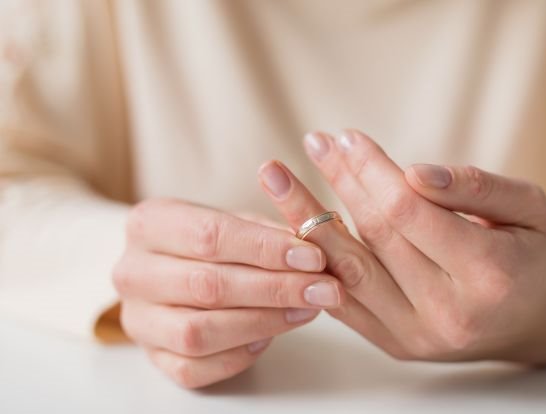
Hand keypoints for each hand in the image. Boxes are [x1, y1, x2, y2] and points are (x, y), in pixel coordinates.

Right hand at [112, 198, 344, 387]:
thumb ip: (268, 232)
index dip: (267, 249)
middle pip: (207, 285)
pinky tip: (269, 336)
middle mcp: (132, 271)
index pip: (210, 235)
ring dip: (262, 323)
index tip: (314, 257)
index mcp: (149, 223)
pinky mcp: (151, 356)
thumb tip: (313, 252)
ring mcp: (137, 319)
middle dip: (276, 289)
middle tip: (323, 289)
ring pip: (198, 332)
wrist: (169, 268)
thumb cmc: (210, 241)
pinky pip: (193, 368)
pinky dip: (238, 355)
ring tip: (305, 310)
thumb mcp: (235, 221)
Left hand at [258, 130, 545, 362]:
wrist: (532, 316)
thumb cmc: (530, 251)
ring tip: (278, 178)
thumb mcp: (528, 206)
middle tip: (316, 142)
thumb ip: (475, 186)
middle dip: (341, 183)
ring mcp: (417, 336)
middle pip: (376, 237)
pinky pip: (343, 300)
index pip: (412, 213)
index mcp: (490, 275)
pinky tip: (295, 224)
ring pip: (347, 271)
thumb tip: (414, 173)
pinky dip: (316, 261)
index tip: (348, 136)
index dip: (373, 171)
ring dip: (308, 220)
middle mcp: (449, 313)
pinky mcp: (394, 345)